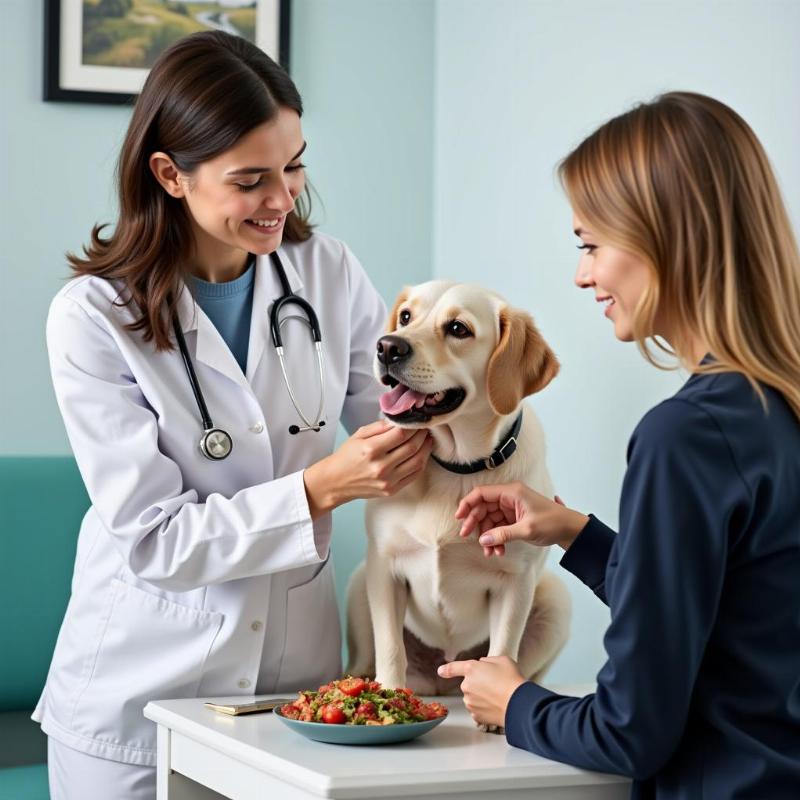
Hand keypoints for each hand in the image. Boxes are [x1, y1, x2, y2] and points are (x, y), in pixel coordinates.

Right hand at [304, 420, 433, 516]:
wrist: (335, 482)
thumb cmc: (346, 457)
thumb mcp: (358, 435)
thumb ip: (379, 426)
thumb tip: (399, 420)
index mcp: (371, 450)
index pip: (401, 434)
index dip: (413, 426)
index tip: (417, 421)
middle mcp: (381, 466)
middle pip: (412, 447)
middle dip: (422, 435)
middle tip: (424, 427)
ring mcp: (387, 480)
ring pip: (417, 461)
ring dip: (426, 448)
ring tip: (426, 439)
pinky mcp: (391, 490)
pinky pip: (414, 475)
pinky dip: (422, 463)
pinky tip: (422, 454)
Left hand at [437, 656, 525, 727]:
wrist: (518, 704)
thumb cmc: (512, 680)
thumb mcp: (502, 660)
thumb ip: (488, 661)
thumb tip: (483, 666)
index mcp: (471, 669)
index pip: (454, 668)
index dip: (447, 669)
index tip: (441, 671)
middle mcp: (467, 685)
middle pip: (470, 683)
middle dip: (480, 683)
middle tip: (497, 684)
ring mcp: (470, 701)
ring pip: (473, 697)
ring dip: (482, 696)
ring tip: (498, 696)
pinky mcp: (475, 715)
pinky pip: (477, 709)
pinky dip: (485, 708)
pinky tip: (496, 706)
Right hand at [455, 482, 588, 556]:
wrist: (570, 529)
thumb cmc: (553, 522)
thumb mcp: (527, 529)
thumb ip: (503, 534)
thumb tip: (484, 540)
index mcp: (512, 492)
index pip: (482, 493)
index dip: (467, 504)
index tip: (459, 517)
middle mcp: (509, 498)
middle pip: (483, 507)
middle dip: (475, 523)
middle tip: (467, 537)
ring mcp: (511, 508)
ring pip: (489, 520)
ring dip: (487, 536)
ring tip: (490, 552)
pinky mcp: (514, 518)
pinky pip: (498, 527)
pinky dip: (496, 539)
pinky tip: (498, 551)